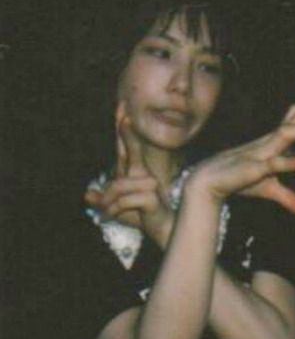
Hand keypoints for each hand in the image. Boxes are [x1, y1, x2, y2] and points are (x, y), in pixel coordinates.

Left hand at [85, 118, 172, 241]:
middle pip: (131, 151)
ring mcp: (149, 183)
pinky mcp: (150, 196)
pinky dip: (114, 210)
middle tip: (125, 116)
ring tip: (106, 213)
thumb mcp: (117, 209)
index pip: (127, 146)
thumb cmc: (142, 217)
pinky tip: (112, 216)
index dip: (124, 128)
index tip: (122, 108)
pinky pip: (123, 200)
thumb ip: (103, 201)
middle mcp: (143, 173)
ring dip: (108, 203)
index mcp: (134, 171)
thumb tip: (87, 195)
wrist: (162, 230)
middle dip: (127, 134)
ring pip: (118, 187)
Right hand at [186, 100, 294, 214]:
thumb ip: (287, 196)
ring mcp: (260, 153)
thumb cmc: (238, 180)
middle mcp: (269, 142)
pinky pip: (271, 163)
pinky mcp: (252, 168)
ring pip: (286, 136)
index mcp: (274, 143)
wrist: (207, 181)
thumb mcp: (268, 189)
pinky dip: (286, 162)